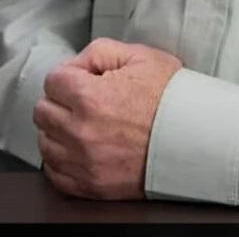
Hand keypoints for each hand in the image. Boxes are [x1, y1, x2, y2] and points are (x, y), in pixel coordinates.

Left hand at [32, 38, 183, 199]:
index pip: (53, 80)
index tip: (83, 80)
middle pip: (42, 111)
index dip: (70, 76)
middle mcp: (80, 131)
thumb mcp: (141, 57)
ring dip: (59, 131)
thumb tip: (76, 64)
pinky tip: (81, 149)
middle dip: (60, 101)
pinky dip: (62, 161)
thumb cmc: (171, 99)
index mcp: (90, 97)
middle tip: (82, 101)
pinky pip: (55, 173)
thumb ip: (100, 52)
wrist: (195, 140)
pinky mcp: (90, 185)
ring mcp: (83, 162)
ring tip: (84, 125)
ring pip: (45, 142)